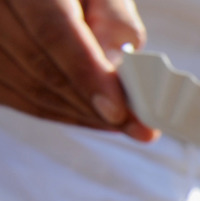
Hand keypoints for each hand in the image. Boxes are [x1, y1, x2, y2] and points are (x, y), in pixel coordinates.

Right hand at [0, 0, 155, 140]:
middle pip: (40, 68)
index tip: (119, 112)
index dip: (88, 77)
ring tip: (119, 123)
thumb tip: (119, 76)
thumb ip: (114, 26)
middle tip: (136, 127)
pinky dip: (56, 111)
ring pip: (27, 89)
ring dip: (77, 113)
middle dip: (92, 105)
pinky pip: (16, 96)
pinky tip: (88, 114)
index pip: (53, 34)